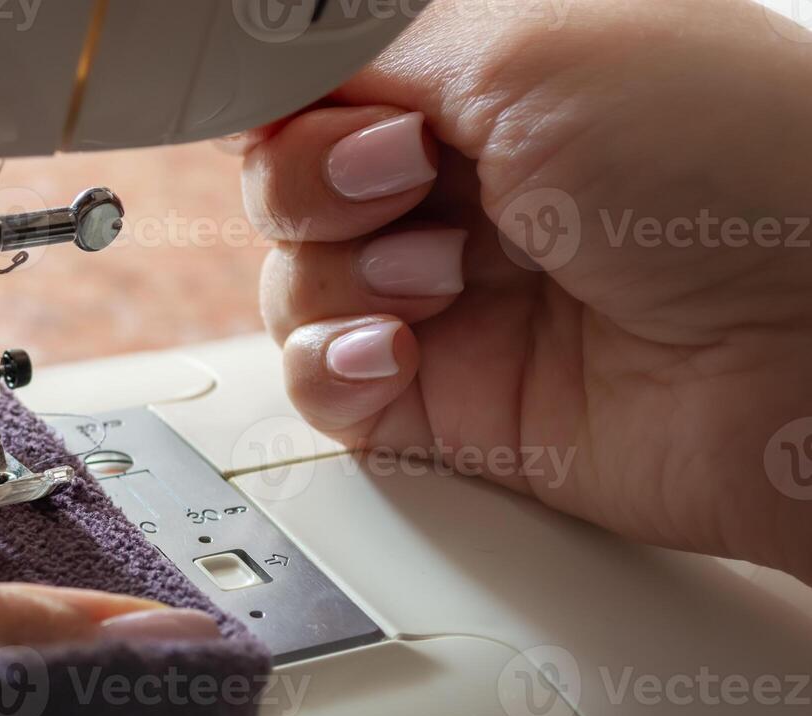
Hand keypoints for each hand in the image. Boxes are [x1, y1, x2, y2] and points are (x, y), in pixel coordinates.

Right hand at [241, 0, 811, 580]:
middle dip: (319, 183)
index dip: (293, 101)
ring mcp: (446, 293)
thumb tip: (262, 65)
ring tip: (446, 279)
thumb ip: (373, 44)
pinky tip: (401, 355)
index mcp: (485, 77)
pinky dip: (335, 369)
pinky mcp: (441, 398)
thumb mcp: (534, 41)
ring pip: (292, 284)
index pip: (318, 85)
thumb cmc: (731, 167)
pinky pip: (318, 384)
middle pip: (286, 182)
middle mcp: (460, 182)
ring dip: (344, 278)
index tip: (336, 109)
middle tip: (408, 180)